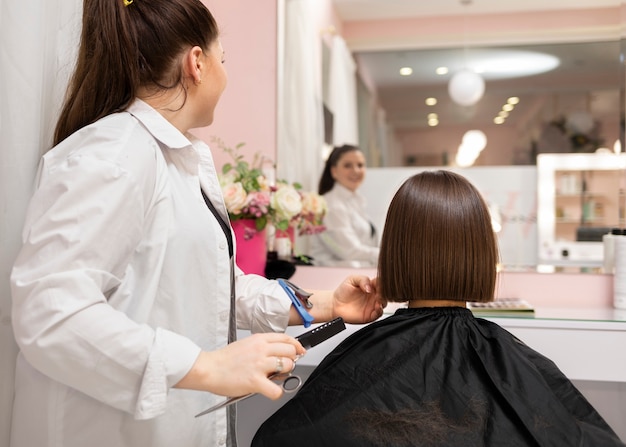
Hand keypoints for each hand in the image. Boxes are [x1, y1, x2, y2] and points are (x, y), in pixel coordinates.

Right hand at [176, 332, 304, 399]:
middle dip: (291, 360)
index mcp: (259, 340)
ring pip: (287, 366)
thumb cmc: (224, 360)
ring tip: (274, 377)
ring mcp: (259, 365)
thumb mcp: (246, 345)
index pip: (286, 339)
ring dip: (284, 374)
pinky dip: (276, 393)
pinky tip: (270, 390)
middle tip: (283, 367)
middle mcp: (261, 350)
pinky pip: (276, 389)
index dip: (296, 346)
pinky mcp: (255, 381)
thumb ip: (262, 347)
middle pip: (290, 351)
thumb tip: (277, 355)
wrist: (208, 369)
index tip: (299, 351)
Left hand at [332, 275, 385, 323]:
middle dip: (384, 293)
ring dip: (383, 302)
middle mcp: (373, 295)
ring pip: (384, 303)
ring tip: (377, 300)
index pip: (381, 282)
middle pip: (385, 293)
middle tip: (378, 293)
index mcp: (371, 285)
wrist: (334, 304)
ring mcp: (372, 305)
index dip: (382, 283)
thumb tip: (370, 287)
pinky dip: (380, 311)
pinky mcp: (370, 315)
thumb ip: (362, 280)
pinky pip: (379, 314)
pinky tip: (376, 307)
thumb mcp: (352, 279)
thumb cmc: (343, 291)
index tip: (379, 284)